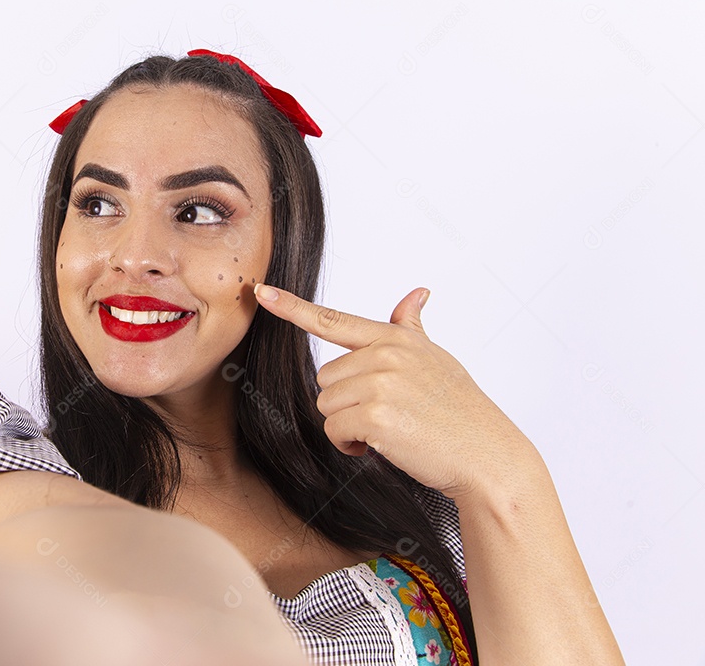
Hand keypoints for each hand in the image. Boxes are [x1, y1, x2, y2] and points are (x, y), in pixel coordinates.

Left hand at [253, 283, 533, 501]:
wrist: (488, 457)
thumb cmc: (461, 411)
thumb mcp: (438, 359)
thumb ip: (412, 328)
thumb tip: (417, 292)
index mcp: (395, 339)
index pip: (334, 319)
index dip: (291, 306)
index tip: (261, 291)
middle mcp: (386, 354)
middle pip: (326, 379)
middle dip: (347, 403)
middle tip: (388, 416)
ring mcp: (382, 383)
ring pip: (327, 406)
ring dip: (349, 427)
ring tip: (390, 431)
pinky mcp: (377, 416)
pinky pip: (336, 431)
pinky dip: (351, 446)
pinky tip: (384, 448)